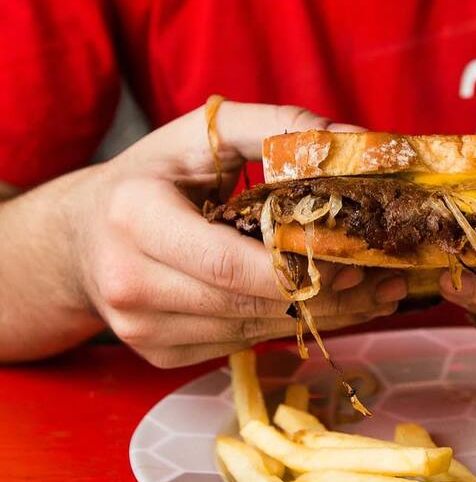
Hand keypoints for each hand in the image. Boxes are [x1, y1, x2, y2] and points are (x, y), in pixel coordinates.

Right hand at [69, 103, 404, 366]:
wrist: (84, 236)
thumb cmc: (154, 176)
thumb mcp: (204, 135)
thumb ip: (280, 128)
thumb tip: (360, 141)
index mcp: (134, 217)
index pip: (228, 262)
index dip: (298, 267)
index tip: (356, 257)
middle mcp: (128, 282)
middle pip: (248, 303)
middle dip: (326, 294)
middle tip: (384, 277)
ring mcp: (141, 328)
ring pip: (253, 332)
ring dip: (319, 315)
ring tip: (373, 291)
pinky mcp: (158, 353)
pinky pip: (242, 345)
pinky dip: (289, 325)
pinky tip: (326, 305)